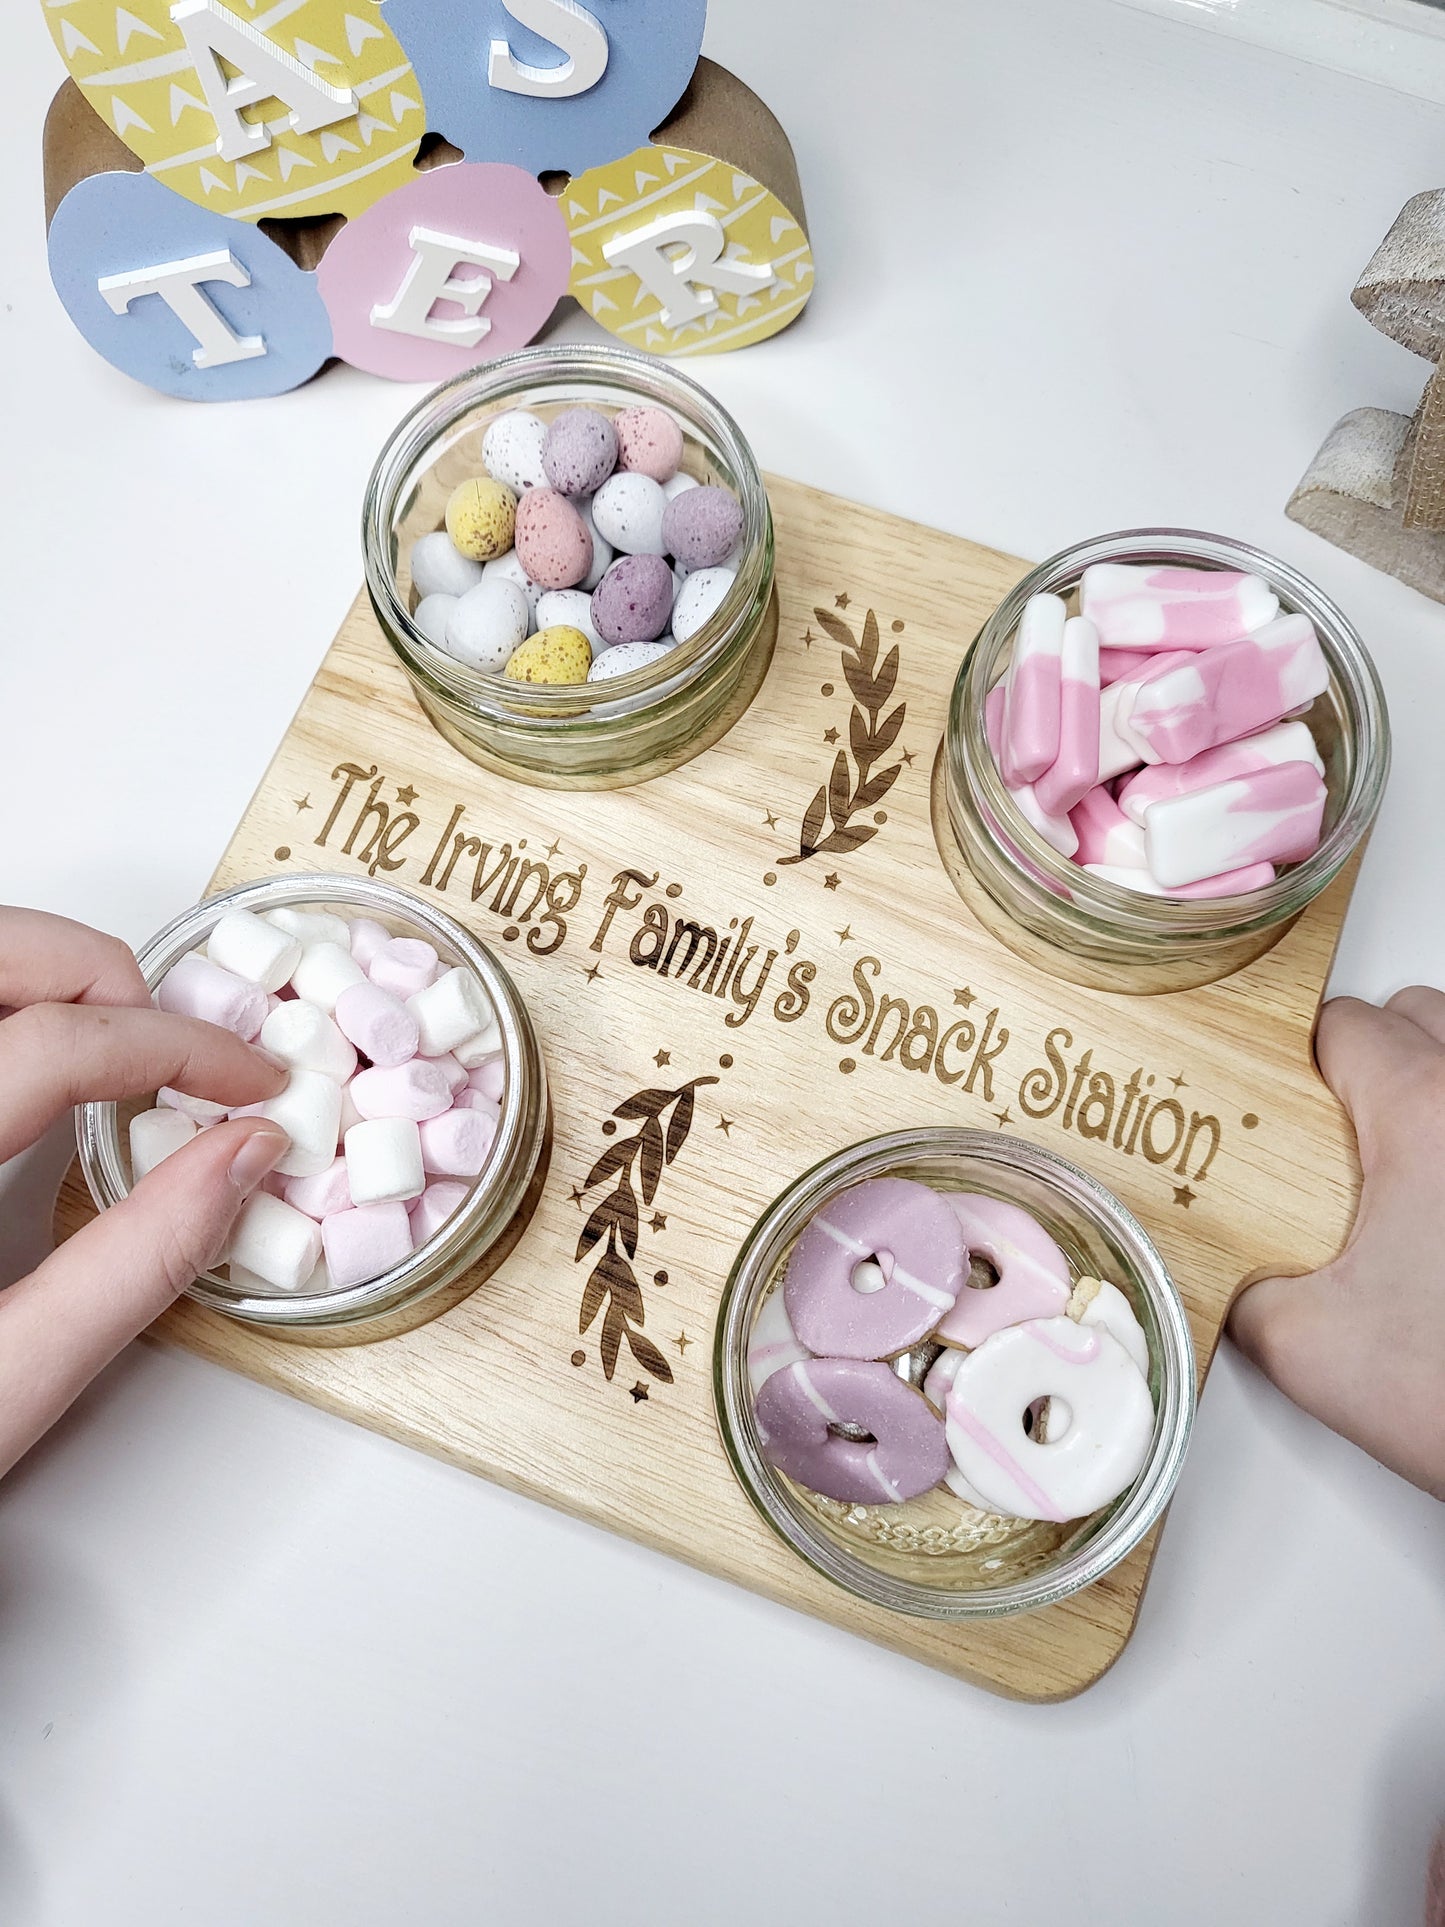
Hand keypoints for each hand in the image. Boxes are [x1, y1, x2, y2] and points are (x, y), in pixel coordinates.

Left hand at [0, 908, 287, 1478]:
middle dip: (106, 976)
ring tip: (113, 1044)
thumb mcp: (6, 1385)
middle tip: (177, 1044)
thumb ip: (135, 1262)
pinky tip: (33, 1065)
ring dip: (47, 981)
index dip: (179, 1048)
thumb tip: (240, 1158)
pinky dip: (2, 1017)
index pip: (58, 1044)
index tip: (247, 1080)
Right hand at [1230, 987, 1444, 1498]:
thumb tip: (1221, 1268)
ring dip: (1433, 1084)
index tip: (1284, 1102)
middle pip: (1421, 1016)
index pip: (1348, 1026)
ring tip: (1405, 1161)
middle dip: (1374, 1058)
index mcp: (1426, 1118)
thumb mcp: (1308, 1347)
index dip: (1300, 1060)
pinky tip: (1441, 1195)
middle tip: (1340, 1129)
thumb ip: (1241, 1289)